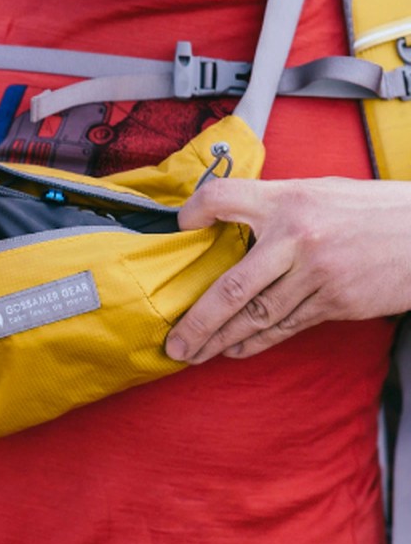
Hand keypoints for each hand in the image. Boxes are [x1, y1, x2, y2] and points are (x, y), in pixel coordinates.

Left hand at [164, 176, 410, 363]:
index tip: (180, 226)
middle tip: (174, 343)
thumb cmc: (369, 209)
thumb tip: (232, 216)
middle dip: (198, 320)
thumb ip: (275, 203)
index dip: (195, 210)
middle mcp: (297, 238)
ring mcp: (317, 274)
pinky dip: (257, 341)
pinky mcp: (336, 302)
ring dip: (222, 339)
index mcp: (288, 200)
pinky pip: (286, 326)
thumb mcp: (318, 190)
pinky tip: (235, 349)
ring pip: (258, 316)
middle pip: (234, 286)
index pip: (224, 197)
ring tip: (194, 353)